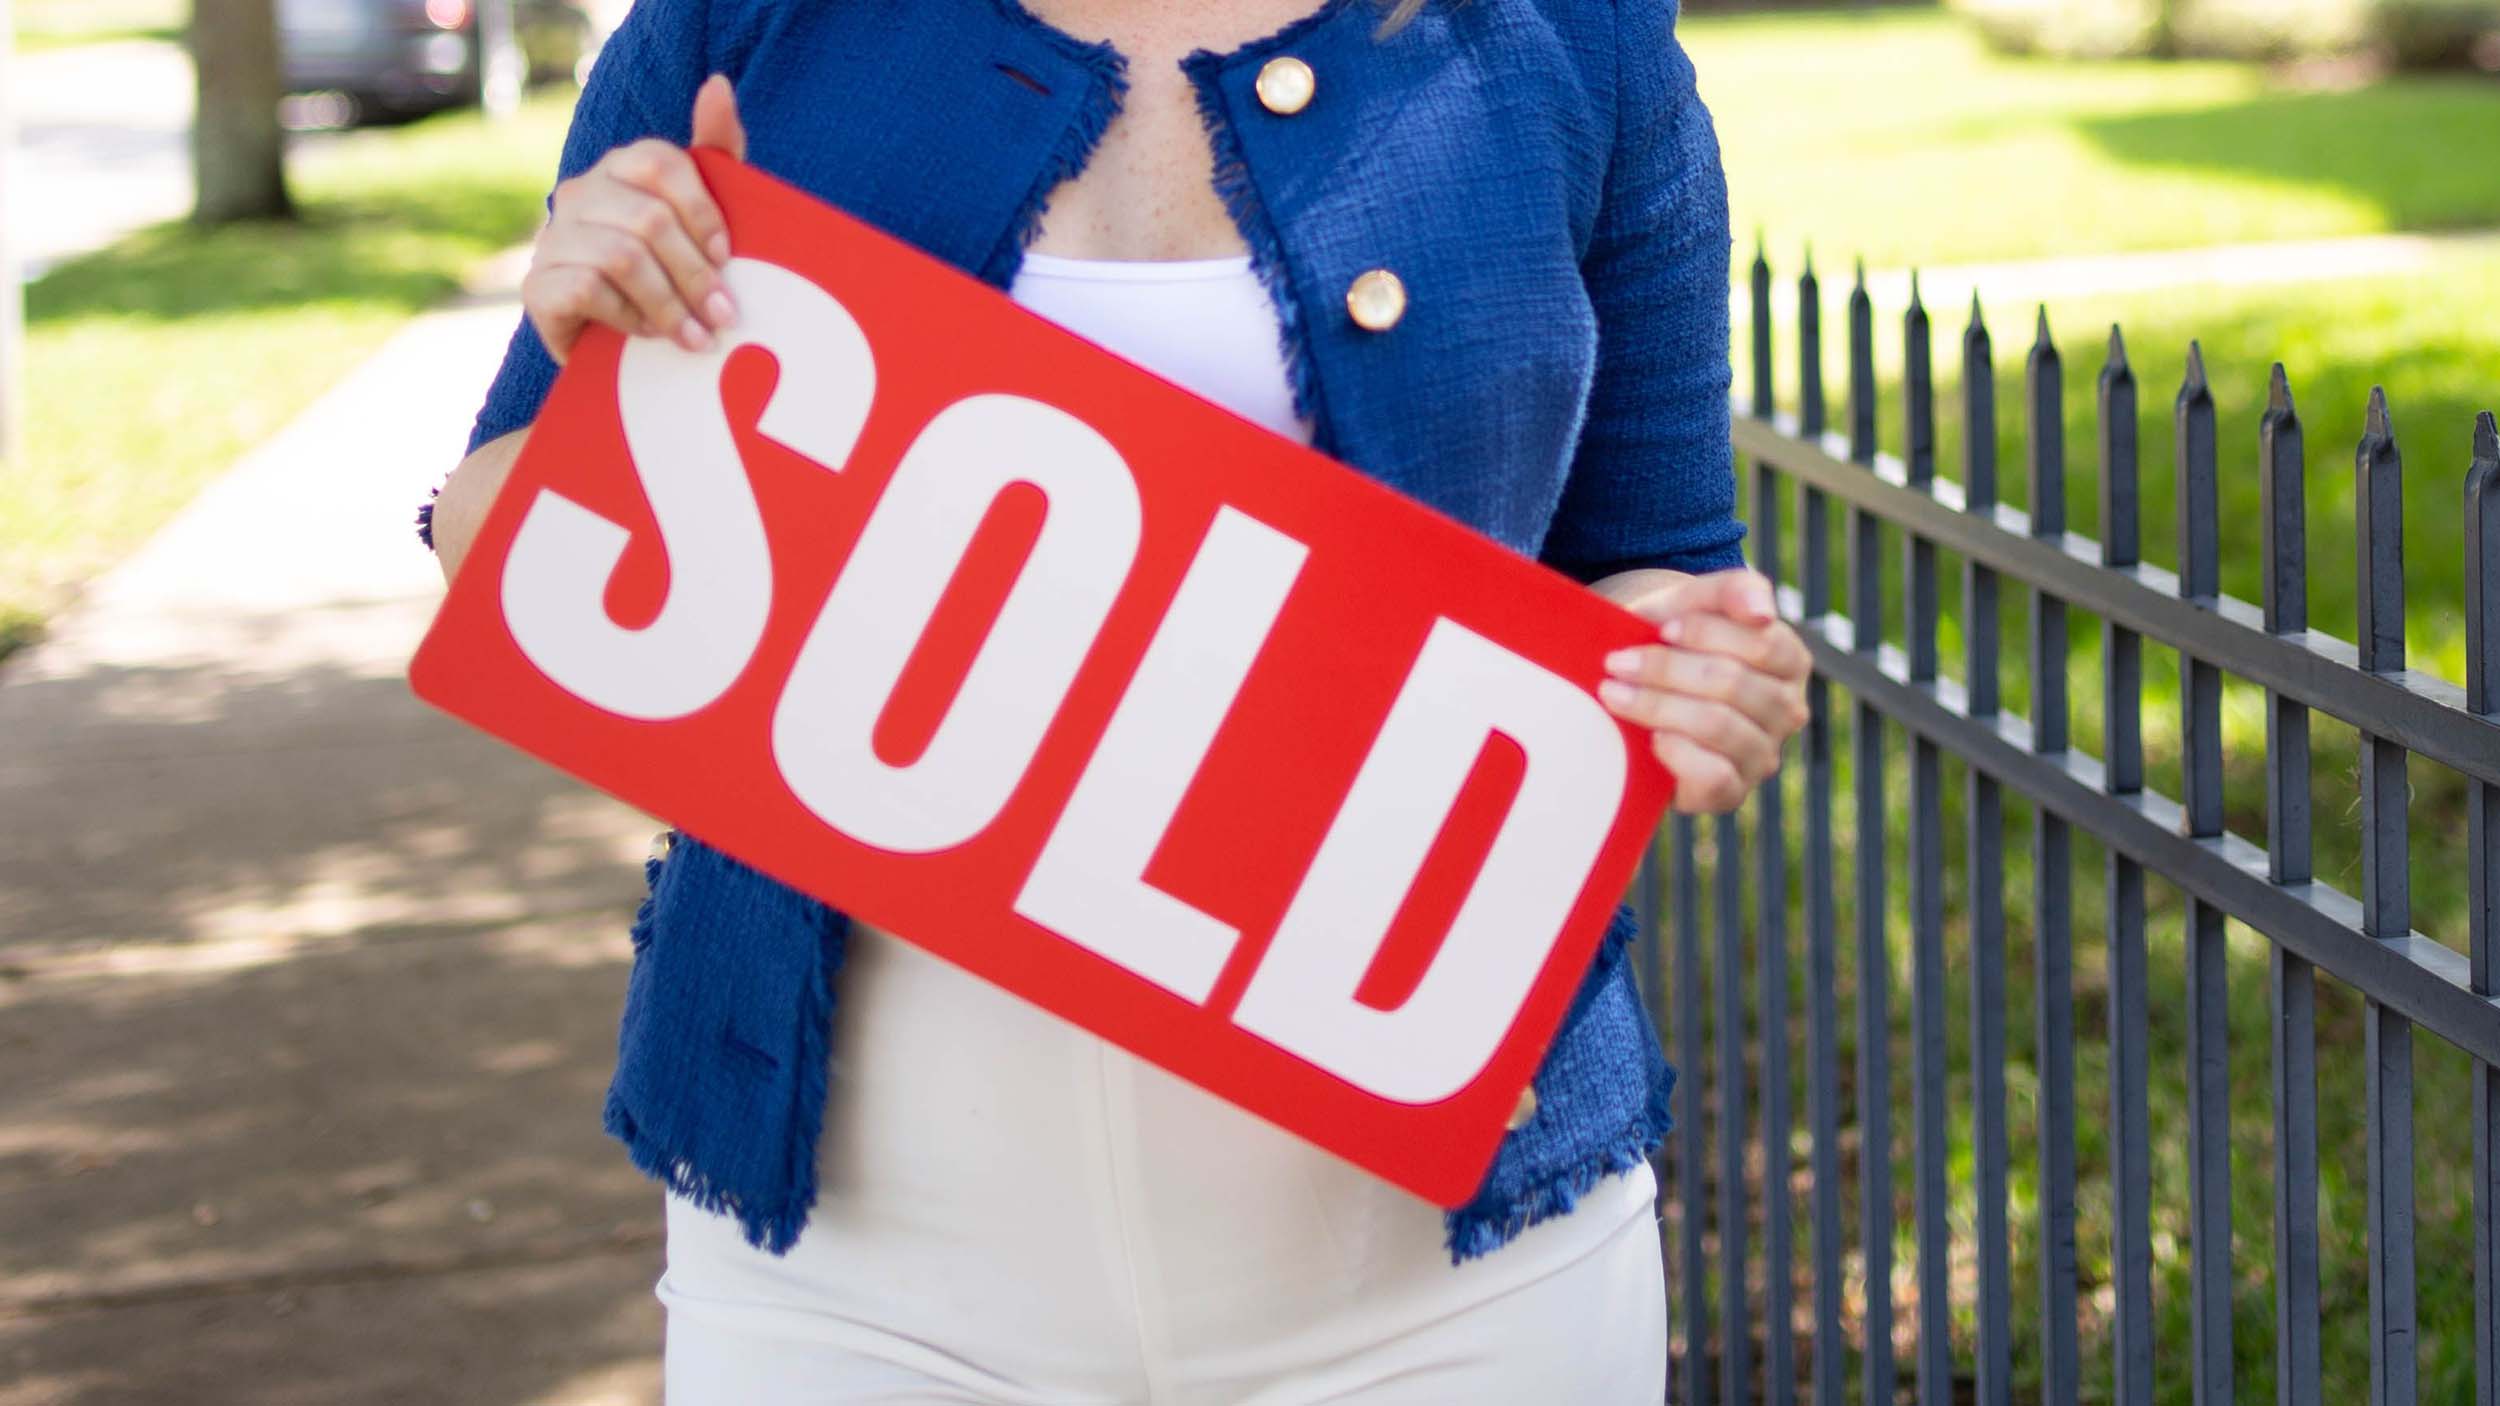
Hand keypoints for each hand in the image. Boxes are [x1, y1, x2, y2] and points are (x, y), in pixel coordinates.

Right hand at [523, 74, 749, 364]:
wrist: (616, 348)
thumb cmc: (669, 274)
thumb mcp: (702, 217)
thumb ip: (716, 153)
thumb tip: (718, 83)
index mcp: (619, 168)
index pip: (659, 162)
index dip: (701, 210)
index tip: (727, 258)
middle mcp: (580, 194)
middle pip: (648, 219)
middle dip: (695, 273)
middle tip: (724, 316)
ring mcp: (553, 239)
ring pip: (621, 257)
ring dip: (669, 304)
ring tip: (696, 337)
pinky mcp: (537, 287)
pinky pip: (588, 290)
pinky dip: (627, 317)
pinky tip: (647, 335)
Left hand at [1593, 568, 1810, 813]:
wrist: (1638, 682)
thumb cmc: (1669, 637)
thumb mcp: (1691, 601)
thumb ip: (1731, 590)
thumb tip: (1762, 611)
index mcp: (1790, 660)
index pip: (1761, 642)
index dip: (1704, 632)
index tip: (1661, 627)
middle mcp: (1788, 710)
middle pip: (1731, 683)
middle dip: (1666, 669)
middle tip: (1616, 662)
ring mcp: (1763, 755)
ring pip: (1718, 726)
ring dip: (1656, 705)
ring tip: (1613, 693)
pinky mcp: (1732, 792)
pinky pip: (1715, 777)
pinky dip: (1677, 753)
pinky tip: (1649, 738)